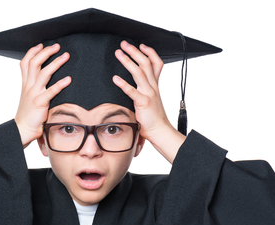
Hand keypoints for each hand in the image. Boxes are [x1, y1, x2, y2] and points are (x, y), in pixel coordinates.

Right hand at [15, 43, 70, 147]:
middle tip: (57, 46)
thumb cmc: (28, 116)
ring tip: (66, 56)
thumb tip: (45, 83)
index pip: (25, 63)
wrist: (21, 130)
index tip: (41, 44)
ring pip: (43, 73)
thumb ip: (36, 89)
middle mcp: (28, 86)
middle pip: (34, 63)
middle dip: (46, 52)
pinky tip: (69, 79)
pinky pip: (51, 91)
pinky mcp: (39, 103)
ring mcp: (33, 94)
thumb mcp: (29, 98)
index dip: (32, 52)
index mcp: (25, 84)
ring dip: (55, 63)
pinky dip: (60, 84)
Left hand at [113, 41, 185, 162]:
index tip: (142, 45)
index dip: (150, 52)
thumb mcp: (150, 100)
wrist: (160, 131)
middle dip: (135, 51)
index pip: (156, 64)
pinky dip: (123, 84)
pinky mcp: (143, 103)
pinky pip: (132, 91)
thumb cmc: (152, 118)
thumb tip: (134, 87)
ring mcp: (149, 94)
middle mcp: (153, 87)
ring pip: (139, 72)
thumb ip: (143, 92)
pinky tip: (115, 78)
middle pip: (145, 63)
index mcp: (154, 86)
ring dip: (128, 61)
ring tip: (118, 53)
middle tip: (124, 44)